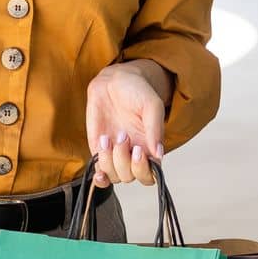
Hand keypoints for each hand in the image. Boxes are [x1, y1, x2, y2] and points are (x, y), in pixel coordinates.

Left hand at [86, 60, 171, 186]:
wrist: (114, 81)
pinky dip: (98, 173)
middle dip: (124, 161)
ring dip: (109, 161)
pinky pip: (99, 172)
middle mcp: (132, 155)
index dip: (143, 169)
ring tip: (108, 137)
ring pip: (113, 176)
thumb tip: (159, 154)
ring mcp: (115, 155)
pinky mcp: (99, 150)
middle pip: (130, 177)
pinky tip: (98, 159)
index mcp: (149, 148)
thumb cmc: (137, 91)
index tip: (138, 150)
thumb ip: (155, 129)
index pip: (149, 175)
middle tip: (123, 136)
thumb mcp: (151, 105)